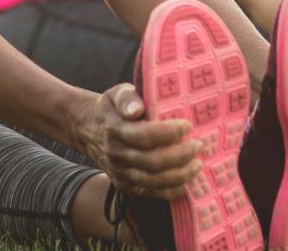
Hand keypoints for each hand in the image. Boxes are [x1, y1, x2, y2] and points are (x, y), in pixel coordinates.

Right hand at [72, 84, 202, 199]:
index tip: (188, 126)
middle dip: (179, 155)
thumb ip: (127, 98)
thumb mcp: (116, 94)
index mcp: (114, 128)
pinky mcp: (124, 185)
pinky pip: (149, 193)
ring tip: (197, 165)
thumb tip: (137, 110)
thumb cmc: (112, 110)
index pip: (143, 135)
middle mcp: (116, 153)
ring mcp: (119, 172)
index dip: (168, 133)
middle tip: (198, 145)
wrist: (90, 131)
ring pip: (152, 180)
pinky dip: (170, 191)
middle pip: (151, 161)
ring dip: (179, 175)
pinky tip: (186, 182)